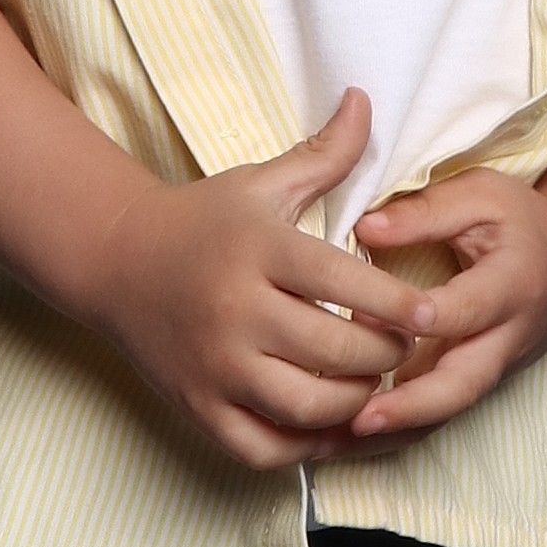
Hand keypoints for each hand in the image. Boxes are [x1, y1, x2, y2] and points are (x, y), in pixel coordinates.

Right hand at [82, 93, 437, 471]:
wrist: (116, 261)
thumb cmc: (203, 220)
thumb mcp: (261, 182)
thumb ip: (324, 154)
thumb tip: (367, 99)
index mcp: (260, 251)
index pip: (346, 284)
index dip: (398, 305)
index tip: (430, 314)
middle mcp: (236, 312)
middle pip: (336, 352)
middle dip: (385, 356)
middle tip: (402, 347)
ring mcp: (214, 366)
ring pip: (308, 407)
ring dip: (354, 402)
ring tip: (370, 382)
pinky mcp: (198, 407)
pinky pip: (265, 447)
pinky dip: (306, 445)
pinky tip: (329, 423)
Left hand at [335, 167, 546, 444]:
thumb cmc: (522, 225)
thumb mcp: (484, 196)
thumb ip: (426, 211)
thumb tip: (363, 228)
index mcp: (511, 286)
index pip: (468, 310)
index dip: (425, 317)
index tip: (369, 318)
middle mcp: (504, 340)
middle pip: (462, 386)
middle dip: (410, 408)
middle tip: (357, 419)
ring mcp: (490, 372)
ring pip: (443, 416)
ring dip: (387, 435)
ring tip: (326, 444)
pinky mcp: (474, 387)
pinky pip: (432, 421)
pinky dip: (387, 436)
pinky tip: (335, 442)